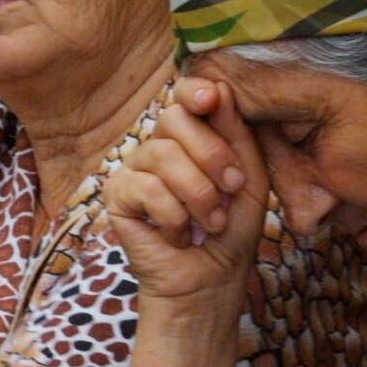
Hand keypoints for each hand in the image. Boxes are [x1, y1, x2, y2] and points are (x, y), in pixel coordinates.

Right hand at [104, 77, 268, 309]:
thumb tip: (218, 87)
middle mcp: (160, 146)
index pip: (184, 96)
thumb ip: (236, 134)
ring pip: (163, 155)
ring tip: (211, 223)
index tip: (211, 100)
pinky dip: (174, 218)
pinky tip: (180, 236)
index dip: (196, 92)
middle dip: (212, 155)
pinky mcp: (117, 195)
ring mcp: (135, 168)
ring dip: (199, 195)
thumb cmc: (231, 229)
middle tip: (231, 188)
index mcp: (192, 136)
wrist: (211, 279)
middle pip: (175, 119)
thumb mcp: (249, 177)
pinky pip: (147, 189)